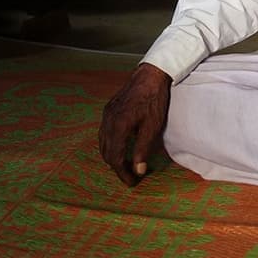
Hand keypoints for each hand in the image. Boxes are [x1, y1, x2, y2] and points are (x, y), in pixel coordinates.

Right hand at [98, 63, 172, 186]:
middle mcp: (108, 120)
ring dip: (112, 155)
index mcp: (118, 126)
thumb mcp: (152, 127)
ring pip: (103, 143)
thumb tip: (138, 170)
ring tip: (126, 164)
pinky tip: (120, 146)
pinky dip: (110, 144)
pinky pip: (104, 132)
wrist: (150, 75)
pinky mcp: (109, 109)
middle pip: (106, 152)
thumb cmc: (154, 100)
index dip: (122, 173)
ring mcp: (107, 114)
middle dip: (116, 166)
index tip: (132, 182)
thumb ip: (142, 149)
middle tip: (131, 175)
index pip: (114, 158)